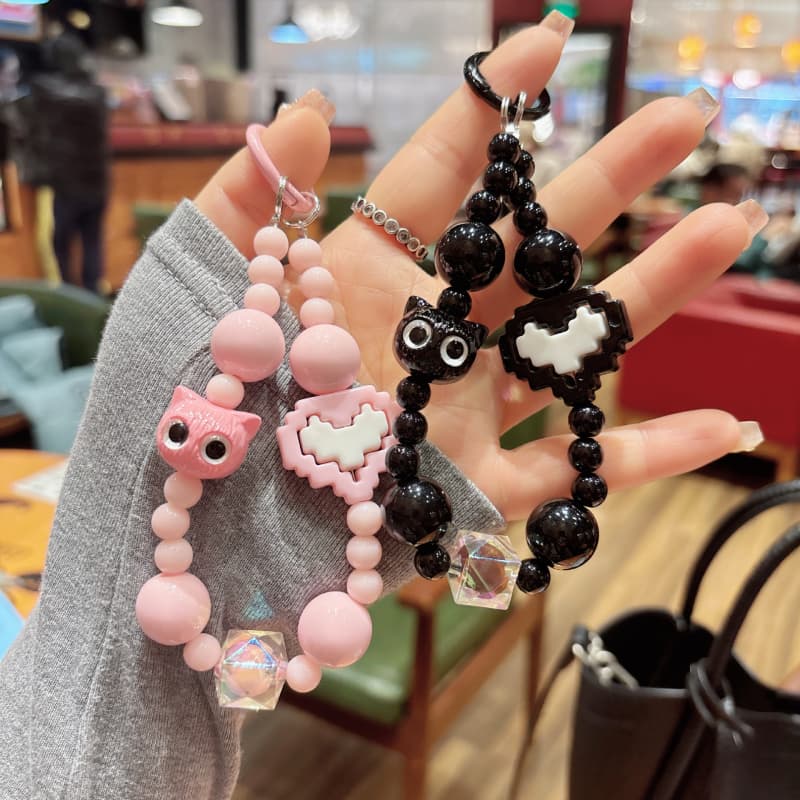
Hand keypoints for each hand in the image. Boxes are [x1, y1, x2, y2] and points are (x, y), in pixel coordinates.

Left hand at [195, 19, 762, 522]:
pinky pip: (573, 474)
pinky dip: (646, 456)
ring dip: (651, 294)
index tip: (547, 44)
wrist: (203, 541)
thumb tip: (305, 111)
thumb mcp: (197, 292)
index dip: (490, 112)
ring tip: (728, 229)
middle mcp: (425, 339)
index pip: (438, 181)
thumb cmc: (190, 412)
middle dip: (606, 182)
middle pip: (528, 250)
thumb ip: (247, 201)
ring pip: (569, 347)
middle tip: (682, 121)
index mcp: (361, 282)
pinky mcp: (478, 490)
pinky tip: (724, 425)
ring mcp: (460, 413)